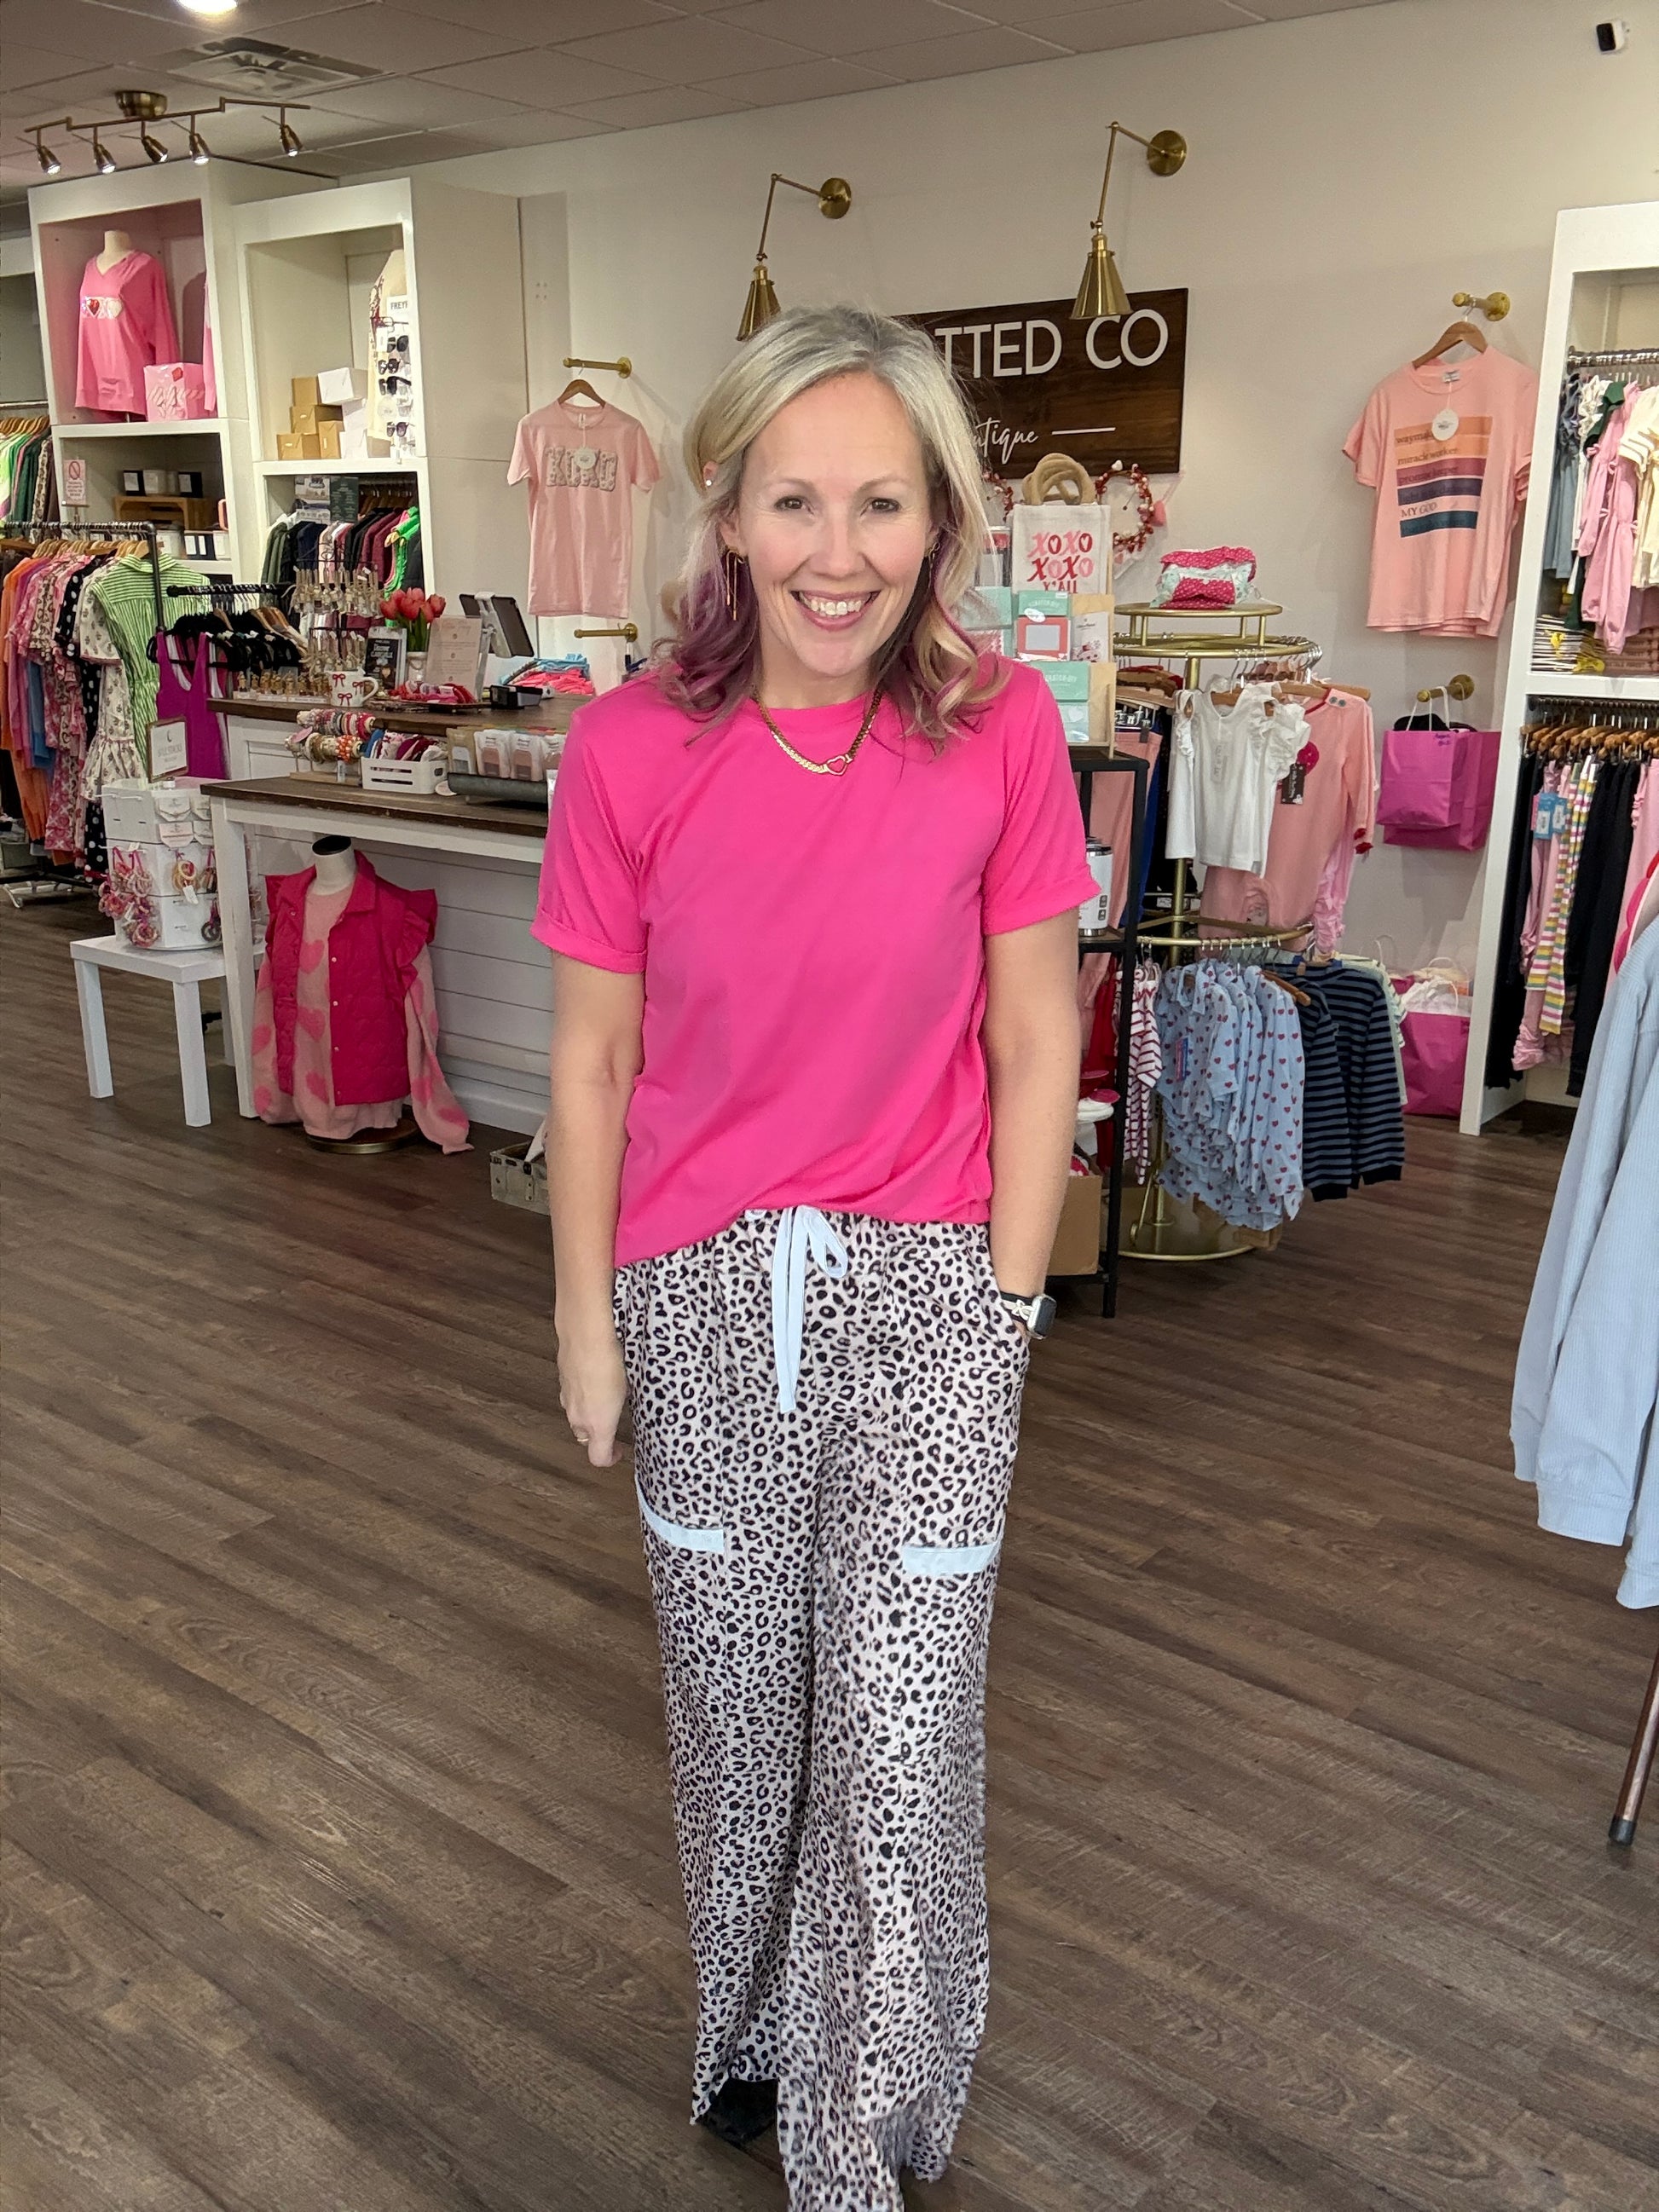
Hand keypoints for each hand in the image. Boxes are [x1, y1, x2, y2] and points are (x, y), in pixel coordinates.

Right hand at [557, 1327, 628, 1467]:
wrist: (584, 1335)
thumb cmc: (609, 1362)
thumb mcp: (629, 1387)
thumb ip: (626, 1403)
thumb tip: (629, 1400)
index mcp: (598, 1424)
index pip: (598, 1457)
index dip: (610, 1458)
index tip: (619, 1451)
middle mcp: (578, 1416)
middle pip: (585, 1437)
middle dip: (598, 1433)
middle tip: (612, 1422)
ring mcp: (567, 1398)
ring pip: (576, 1416)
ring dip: (588, 1413)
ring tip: (604, 1395)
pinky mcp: (562, 1381)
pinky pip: (572, 1395)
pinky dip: (581, 1393)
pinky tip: (593, 1376)